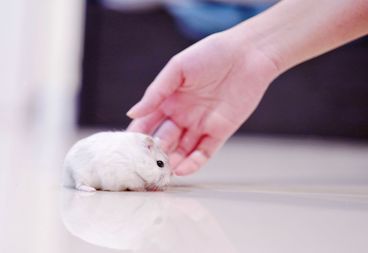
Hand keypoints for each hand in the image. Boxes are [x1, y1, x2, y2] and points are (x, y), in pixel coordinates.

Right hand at [127, 31, 278, 174]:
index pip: (147, 123)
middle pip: (163, 140)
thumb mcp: (177, 69)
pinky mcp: (220, 132)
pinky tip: (181, 170)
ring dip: (171, 162)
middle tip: (144, 165)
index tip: (127, 149)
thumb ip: (155, 93)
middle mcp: (182, 115)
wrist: (248, 54)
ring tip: (161, 171)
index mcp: (169, 100)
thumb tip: (132, 114)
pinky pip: (204, 152)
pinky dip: (193, 163)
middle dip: (153, 153)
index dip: (138, 136)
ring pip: (182, 150)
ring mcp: (201, 125)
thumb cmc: (210, 54)